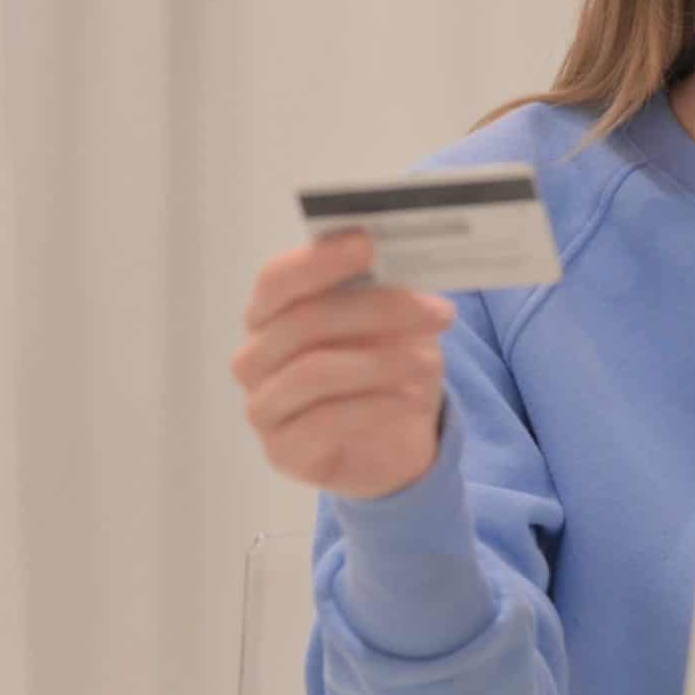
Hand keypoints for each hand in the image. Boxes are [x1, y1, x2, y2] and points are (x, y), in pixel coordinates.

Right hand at [231, 233, 458, 501]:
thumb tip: (404, 256)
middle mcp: (255, 357)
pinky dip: (378, 405)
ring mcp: (263, 406)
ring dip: (384, 362)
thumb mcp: (392, 324)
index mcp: (271, 315)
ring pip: (315, 371)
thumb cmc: (381, 367)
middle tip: (439, 312)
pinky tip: (413, 399)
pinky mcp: (283, 450)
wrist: (389, 442)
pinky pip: (326, 421)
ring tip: (432, 362)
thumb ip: (385, 291)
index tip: (368, 244)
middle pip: (305, 322)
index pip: (278, 280)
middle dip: (379, 310)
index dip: (320, 260)